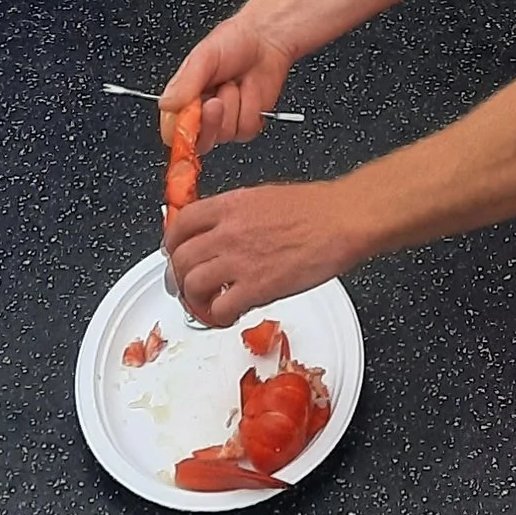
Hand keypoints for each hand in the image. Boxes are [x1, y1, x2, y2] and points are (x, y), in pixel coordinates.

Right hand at [161, 12, 297, 153]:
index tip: (193, 117)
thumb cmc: (234, 41)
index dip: (181, 131)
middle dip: (210, 120)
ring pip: (225, 134)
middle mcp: (202, 112)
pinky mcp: (246, 124)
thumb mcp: (205, 57)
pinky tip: (248, 92)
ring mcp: (225, 120)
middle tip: (216, 100)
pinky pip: (245, 130)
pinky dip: (250, 111)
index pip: (171, 131)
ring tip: (234, 83)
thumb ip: (185, 82)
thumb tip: (167, 104)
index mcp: (183, 97)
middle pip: (199, 140)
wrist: (267, 40)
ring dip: (233, 107)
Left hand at [164, 181, 357, 329]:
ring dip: (195, 300)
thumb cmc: (315, 208)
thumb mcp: (263, 197)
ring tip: (208, 304)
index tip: (176, 254)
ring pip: (192, 285)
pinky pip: (219, 308)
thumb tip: (220, 231)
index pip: (181, 224)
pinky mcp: (257, 287)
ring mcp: (240, 260)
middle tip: (187, 287)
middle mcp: (228, 231)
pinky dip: (218, 317)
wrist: (342, 220)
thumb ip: (235, 214)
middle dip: (179, 277)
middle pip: (181, 258)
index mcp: (230, 205)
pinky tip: (229, 315)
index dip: (172, 244)